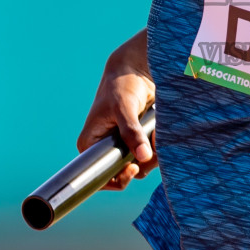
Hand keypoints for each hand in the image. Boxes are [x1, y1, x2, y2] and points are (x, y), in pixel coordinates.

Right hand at [77, 29, 157, 190]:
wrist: (137, 70)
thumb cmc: (122, 85)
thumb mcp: (124, 108)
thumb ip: (132, 132)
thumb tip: (143, 157)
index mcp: (90, 144)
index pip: (99, 177)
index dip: (116, 179)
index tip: (134, 168)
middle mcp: (104, 149)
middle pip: (122, 174)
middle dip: (141, 165)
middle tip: (153, 149)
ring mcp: (121, 146)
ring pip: (138, 166)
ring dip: (152, 156)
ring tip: (157, 134)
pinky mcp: (136, 141)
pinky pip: (148, 155)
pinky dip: (156, 148)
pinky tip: (159, 133)